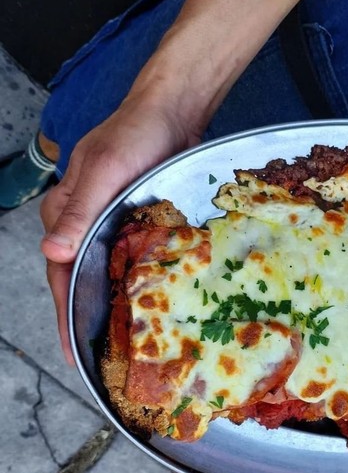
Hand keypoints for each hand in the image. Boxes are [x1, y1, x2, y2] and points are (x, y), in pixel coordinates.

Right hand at [40, 97, 198, 363]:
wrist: (171, 114)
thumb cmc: (133, 137)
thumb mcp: (103, 172)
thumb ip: (79, 212)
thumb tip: (52, 253)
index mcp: (66, 214)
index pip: (60, 275)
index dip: (66, 315)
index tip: (74, 353)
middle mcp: (85, 223)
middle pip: (83, 279)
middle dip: (89, 317)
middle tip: (105, 358)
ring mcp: (112, 222)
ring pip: (107, 270)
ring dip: (114, 301)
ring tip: (127, 339)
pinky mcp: (137, 220)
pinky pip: (132, 257)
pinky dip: (136, 279)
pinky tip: (151, 300)